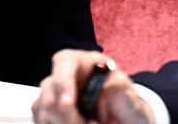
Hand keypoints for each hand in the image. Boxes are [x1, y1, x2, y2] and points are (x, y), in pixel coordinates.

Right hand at [33, 50, 153, 123]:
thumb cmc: (130, 112)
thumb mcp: (135, 105)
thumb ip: (126, 95)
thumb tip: (113, 83)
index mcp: (90, 64)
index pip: (65, 61)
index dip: (62, 80)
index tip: (68, 103)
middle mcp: (71, 76)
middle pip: (50, 86)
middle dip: (63, 110)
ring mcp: (59, 94)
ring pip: (43, 106)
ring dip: (61, 121)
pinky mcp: (52, 112)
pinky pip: (43, 118)